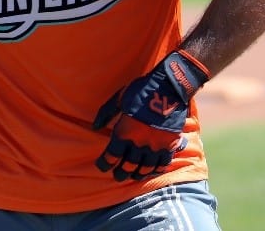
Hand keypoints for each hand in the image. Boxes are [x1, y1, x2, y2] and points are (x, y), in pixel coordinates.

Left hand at [92, 50, 209, 180]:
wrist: (168, 88)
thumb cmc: (140, 91)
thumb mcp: (119, 99)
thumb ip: (106, 113)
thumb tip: (95, 126)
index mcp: (124, 132)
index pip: (111, 155)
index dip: (105, 163)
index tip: (102, 166)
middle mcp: (138, 143)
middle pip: (128, 165)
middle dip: (121, 172)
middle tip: (117, 176)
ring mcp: (155, 146)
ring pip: (145, 168)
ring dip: (138, 174)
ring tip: (134, 176)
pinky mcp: (170, 145)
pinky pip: (162, 164)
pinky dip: (156, 169)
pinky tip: (152, 171)